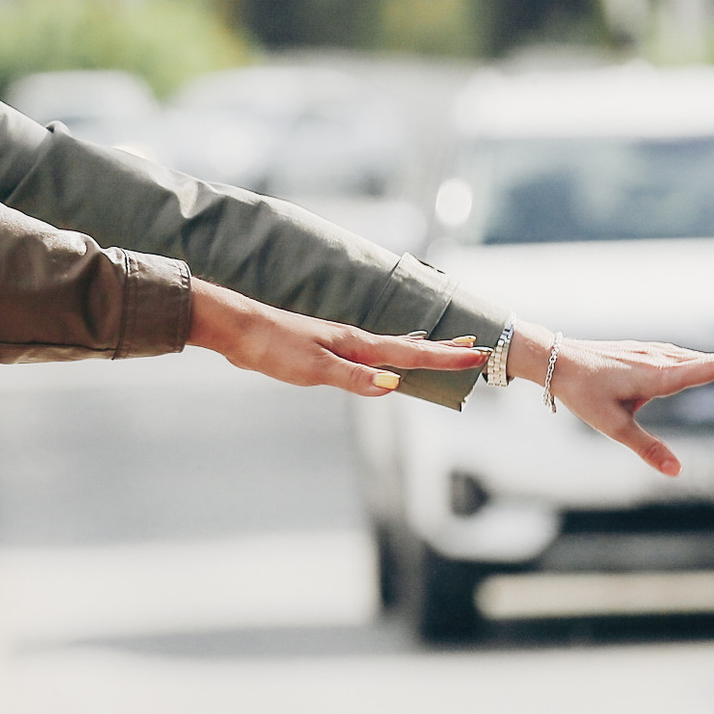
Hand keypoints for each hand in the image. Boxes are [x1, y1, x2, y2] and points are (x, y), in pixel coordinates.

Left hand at [187, 280, 490, 396]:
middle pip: (406, 346)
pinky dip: (389, 356)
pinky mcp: (323, 350)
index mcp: (356, 345)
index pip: (408, 354)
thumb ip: (353, 378)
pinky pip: (369, 354)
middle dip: (440, 350)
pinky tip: (384, 361)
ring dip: (418, 350)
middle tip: (474, 348)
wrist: (237, 328)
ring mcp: (339, 344)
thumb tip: (392, 386)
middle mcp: (353, 342)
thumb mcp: (314, 368)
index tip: (477, 355)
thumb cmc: (272, 346)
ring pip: (389, 348)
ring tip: (440, 350)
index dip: (443, 358)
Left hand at [509, 321, 713, 476]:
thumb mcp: (612, 426)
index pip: (710, 370)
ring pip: (695, 358)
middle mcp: (659, 360)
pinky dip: (701, 360)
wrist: (555, 360)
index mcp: (658, 376)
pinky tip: (705, 365)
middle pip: (709, 361)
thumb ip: (647, 448)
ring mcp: (651, 352)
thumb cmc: (583, 393)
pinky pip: (680, 356)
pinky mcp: (642, 351)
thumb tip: (677, 472)